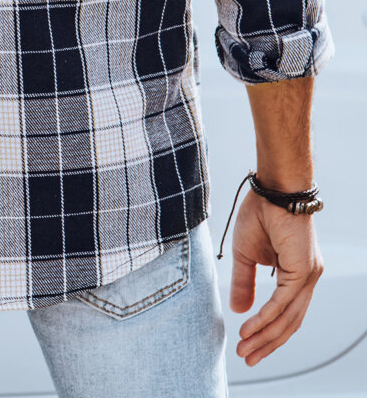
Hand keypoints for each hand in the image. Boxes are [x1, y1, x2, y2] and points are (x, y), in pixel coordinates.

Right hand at [230, 190, 323, 365]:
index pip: (285, 313)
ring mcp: (309, 275)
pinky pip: (284, 302)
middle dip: (266, 343)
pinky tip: (250, 327)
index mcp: (297, 274)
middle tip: (246, 358)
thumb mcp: (245, 254)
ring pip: (288, 317)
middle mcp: (308, 278)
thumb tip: (239, 310)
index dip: (266, 332)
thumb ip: (243, 283)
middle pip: (289, 322)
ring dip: (265, 336)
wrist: (273, 188)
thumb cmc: (261, 213)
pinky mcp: (303, 271)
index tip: (247, 346)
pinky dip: (266, 318)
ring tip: (245, 349)